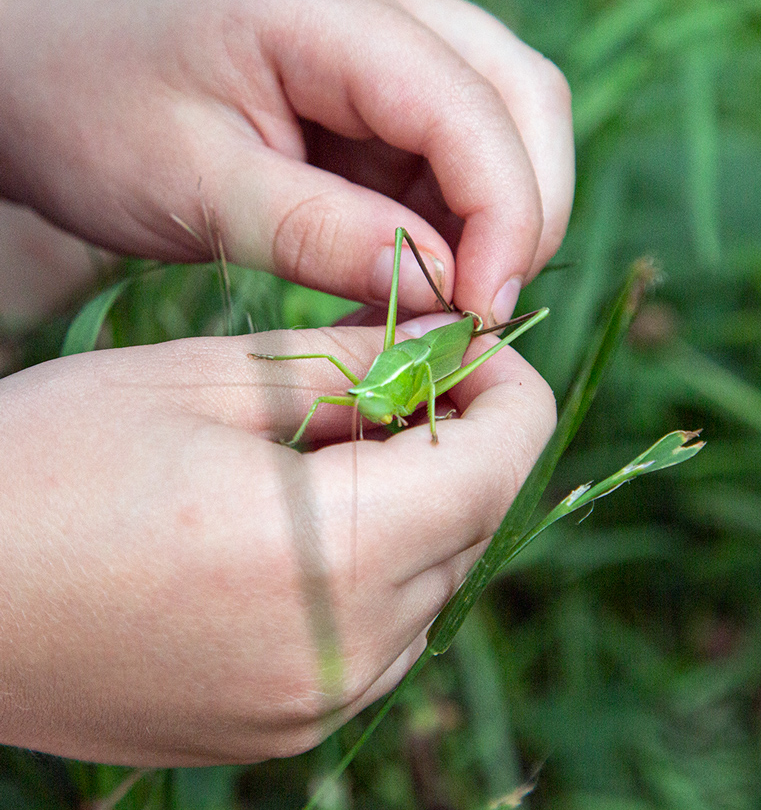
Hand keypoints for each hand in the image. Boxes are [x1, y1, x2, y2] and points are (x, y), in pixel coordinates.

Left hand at [0, 0, 572, 323]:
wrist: (54, 84)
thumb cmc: (103, 123)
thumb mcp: (201, 190)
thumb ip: (323, 235)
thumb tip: (441, 290)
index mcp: (327, 12)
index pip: (470, 106)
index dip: (503, 215)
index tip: (482, 312)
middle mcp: (380, 6)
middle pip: (521, 97)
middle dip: (524, 212)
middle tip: (480, 310)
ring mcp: (387, 41)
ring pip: (504, 126)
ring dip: (494, 221)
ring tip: (439, 301)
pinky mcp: (380, 89)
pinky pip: (453, 154)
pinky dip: (456, 221)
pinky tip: (415, 272)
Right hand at [0, 322, 554, 764]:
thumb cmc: (48, 463)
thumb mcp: (205, 381)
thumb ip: (347, 365)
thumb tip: (440, 349)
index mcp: (320, 554)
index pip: (492, 469)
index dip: (509, 395)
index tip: (484, 351)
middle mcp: (335, 653)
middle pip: (472, 526)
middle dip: (462, 440)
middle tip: (408, 377)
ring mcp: (310, 707)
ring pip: (433, 584)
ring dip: (422, 504)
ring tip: (345, 443)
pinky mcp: (279, 728)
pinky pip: (381, 636)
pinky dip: (380, 566)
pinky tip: (315, 516)